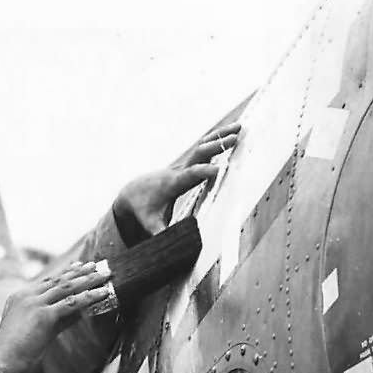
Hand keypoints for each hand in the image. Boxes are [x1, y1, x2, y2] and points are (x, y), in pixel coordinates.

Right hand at [0, 261, 111, 372]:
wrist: (2, 362)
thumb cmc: (16, 352)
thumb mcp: (36, 330)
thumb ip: (56, 319)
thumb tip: (78, 312)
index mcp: (20, 297)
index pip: (48, 281)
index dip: (66, 273)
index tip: (79, 267)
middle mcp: (26, 296)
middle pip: (58, 280)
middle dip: (80, 272)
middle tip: (96, 265)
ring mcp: (34, 303)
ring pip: (67, 287)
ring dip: (88, 280)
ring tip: (104, 275)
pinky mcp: (43, 315)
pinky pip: (71, 303)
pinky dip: (89, 297)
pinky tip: (102, 293)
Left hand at [115, 122, 240, 234]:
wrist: (132, 192)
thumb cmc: (143, 209)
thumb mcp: (149, 223)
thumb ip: (159, 233)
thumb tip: (172, 245)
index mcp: (172, 184)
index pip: (189, 175)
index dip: (203, 172)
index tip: (219, 170)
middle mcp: (178, 171)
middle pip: (198, 154)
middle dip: (216, 146)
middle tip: (235, 138)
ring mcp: (183, 165)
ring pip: (203, 146)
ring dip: (221, 136)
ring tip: (240, 127)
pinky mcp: (186, 164)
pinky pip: (203, 148)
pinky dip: (218, 139)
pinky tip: (233, 132)